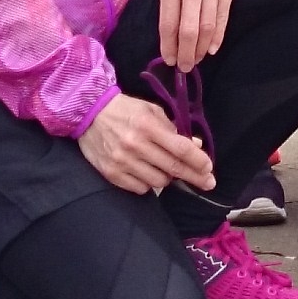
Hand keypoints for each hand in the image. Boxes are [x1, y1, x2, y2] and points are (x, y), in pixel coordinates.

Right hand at [81, 92, 214, 196]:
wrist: (88, 113)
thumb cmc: (125, 110)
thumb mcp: (150, 111)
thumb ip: (173, 128)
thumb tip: (196, 146)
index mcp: (147, 125)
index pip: (180, 148)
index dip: (198, 160)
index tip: (209, 168)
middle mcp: (135, 145)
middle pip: (173, 168)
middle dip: (194, 176)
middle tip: (208, 182)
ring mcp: (122, 161)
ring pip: (159, 182)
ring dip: (168, 177)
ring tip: (165, 168)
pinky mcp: (112, 174)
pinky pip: (141, 188)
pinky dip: (148, 183)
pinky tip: (146, 172)